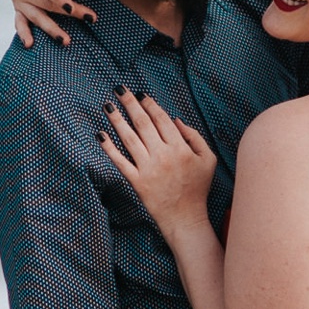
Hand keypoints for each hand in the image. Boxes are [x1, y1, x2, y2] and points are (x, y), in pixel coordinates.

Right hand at [10, 0, 94, 48]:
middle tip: (90, 18)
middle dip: (67, 12)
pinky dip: (24, 33)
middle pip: (43, 3)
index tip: (71, 7)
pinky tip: (29, 44)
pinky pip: (20, 23)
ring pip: (36, 17)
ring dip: (51, 29)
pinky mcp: (20, 9)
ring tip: (66, 40)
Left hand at [99, 90, 216, 234]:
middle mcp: (163, 156)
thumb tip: (176, 119)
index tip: (141, 94)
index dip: (150, 105)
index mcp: (180, 148)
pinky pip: (120, 162)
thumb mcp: (207, 160)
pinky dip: (109, 148)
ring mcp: (148, 169)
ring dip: (117, 120)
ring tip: (108, 105)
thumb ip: (195, 137)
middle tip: (120, 89)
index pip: (162, 120)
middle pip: (143, 124)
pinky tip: (100, 134)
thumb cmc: (197, 188)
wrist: (185, 219)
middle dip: (130, 104)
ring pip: (129, 139)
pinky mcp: (137, 182)